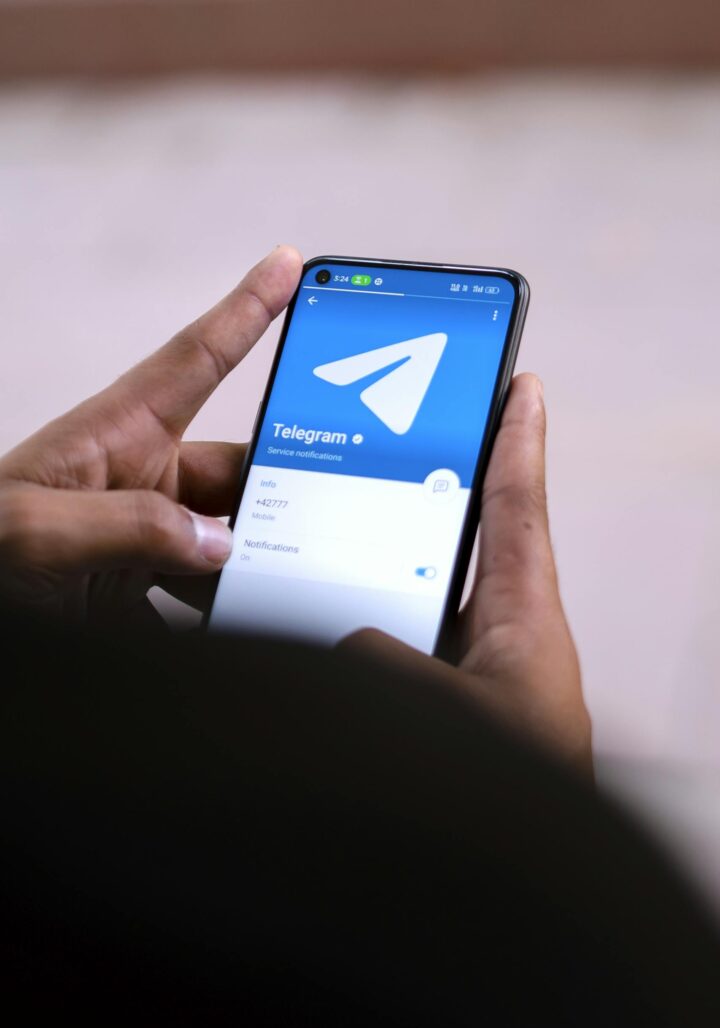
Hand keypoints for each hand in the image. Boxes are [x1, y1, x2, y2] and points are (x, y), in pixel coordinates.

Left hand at [0, 246, 302, 622]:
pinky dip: (221, 616)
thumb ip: (127, 528)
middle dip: (281, 490)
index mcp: (115, 436)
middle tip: (327, 510)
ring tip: (279, 592)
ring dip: (251, 571)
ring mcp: (142, 537)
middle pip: (236, 471)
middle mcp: (139, 480)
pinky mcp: (138, 587)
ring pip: (227, 544)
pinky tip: (234, 632)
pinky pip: (201, 598)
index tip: (288, 266)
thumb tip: (214, 542)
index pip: (195, 360)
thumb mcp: (36, 531)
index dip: (246, 309)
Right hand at [343, 375, 592, 772]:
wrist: (522, 892)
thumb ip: (388, 665)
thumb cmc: (520, 806)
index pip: (519, 508)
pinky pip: (388, 655)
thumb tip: (342, 637)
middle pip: (456, 543)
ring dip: (370, 581)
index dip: (519, 441)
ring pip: (409, 602)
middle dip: (423, 497)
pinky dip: (353, 643)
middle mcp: (496, 637)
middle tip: (381, 449)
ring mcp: (464, 674)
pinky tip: (309, 638)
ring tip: (314, 544)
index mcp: (525, 621)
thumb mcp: (452, 721)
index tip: (522, 383)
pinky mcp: (436, 710)